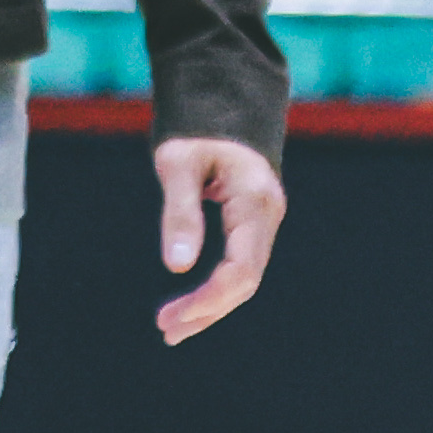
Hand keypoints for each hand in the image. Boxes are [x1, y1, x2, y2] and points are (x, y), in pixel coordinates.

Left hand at [154, 134, 283, 345]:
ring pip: (244, 278)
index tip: (170, 317)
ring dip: (210, 306)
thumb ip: (180, 212)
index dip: (208, 300)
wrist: (223, 102)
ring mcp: (263, 221)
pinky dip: (215, 289)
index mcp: (255, 201)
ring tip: (171, 328)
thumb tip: (178, 267)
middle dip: (207, 310)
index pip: (241, 270)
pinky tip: (190, 306)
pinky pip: (240, 266)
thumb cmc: (198, 129)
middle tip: (165, 330)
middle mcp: (267, 215)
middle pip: (246, 281)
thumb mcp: (178, 163)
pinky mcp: (252, 224)